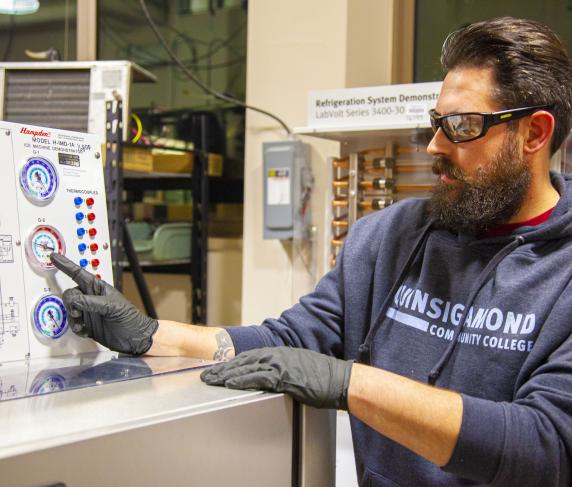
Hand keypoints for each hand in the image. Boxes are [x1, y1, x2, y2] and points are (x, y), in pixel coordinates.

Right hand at [50, 253, 158, 354]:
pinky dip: (76, 328)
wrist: (134, 338)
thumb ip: (92, 302)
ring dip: (73, 319)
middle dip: (70, 304)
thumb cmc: (129, 318)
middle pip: (70, 294)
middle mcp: (91, 298)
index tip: (54, 257)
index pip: (78, 274)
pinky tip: (86, 331)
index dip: (66, 265)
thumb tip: (74, 300)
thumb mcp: (112, 307)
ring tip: (84, 325)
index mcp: (98, 288)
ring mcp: (88, 311)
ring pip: (69, 310)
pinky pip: (72, 324)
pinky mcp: (86, 325)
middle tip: (78, 313)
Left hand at [200, 347, 353, 409]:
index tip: (219, 368)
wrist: (340, 379)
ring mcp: (280, 364)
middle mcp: (278, 355)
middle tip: (206, 374)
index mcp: (281, 353)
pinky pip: (258, 378)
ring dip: (226, 374)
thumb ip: (285, 370)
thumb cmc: (324, 377)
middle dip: (223, 368)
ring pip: (246, 367)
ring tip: (211, 379)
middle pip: (243, 360)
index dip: (232, 363)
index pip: (250, 357)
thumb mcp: (301, 368)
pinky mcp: (284, 376)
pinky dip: (242, 380)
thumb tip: (274, 378)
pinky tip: (230, 383)